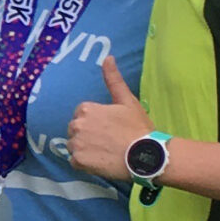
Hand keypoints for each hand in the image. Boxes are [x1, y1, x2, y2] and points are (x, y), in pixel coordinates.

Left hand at [65, 56, 153, 182]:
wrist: (145, 154)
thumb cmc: (137, 127)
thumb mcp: (126, 100)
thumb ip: (113, 79)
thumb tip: (108, 57)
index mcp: (85, 109)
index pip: (82, 116)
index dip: (96, 122)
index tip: (110, 128)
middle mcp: (76, 125)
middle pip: (76, 130)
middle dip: (88, 135)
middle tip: (108, 141)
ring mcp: (76, 144)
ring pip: (74, 146)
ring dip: (85, 149)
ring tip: (105, 151)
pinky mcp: (78, 161)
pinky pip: (75, 161)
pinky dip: (85, 163)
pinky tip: (101, 161)